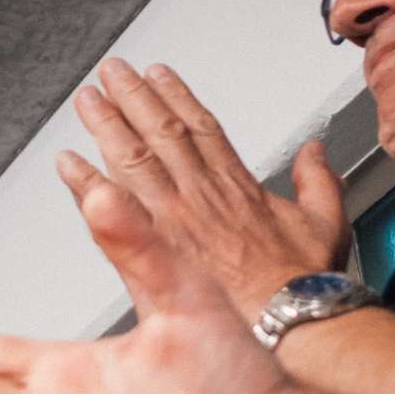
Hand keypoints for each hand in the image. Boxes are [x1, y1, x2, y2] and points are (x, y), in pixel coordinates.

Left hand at [68, 58, 347, 325]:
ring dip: (106, 125)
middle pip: (160, 131)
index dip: (176, 97)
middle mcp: (201, 195)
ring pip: (133, 157)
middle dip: (132, 97)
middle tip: (110, 73)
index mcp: (238, 186)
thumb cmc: (302, 285)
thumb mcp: (326, 223)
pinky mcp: (153, 246)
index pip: (201, 127)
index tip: (158, 75)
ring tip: (88, 100)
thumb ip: (319, 181)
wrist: (289, 320)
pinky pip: (112, 208)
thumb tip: (316, 153)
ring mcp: (174, 218)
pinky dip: (86, 183)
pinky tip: (67, 163)